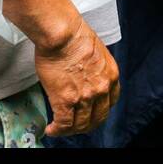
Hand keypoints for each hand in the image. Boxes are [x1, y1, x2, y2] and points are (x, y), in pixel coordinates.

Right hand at [34, 13, 119, 136]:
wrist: (62, 33)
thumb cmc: (73, 35)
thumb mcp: (96, 51)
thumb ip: (96, 68)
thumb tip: (85, 74)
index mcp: (110, 75)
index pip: (110, 102)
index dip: (99, 110)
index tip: (92, 111)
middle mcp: (101, 89)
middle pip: (97, 118)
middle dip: (87, 124)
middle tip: (76, 124)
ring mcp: (85, 97)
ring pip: (80, 125)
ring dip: (70, 129)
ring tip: (61, 127)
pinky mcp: (66, 101)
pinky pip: (64, 124)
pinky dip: (57, 130)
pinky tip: (51, 129)